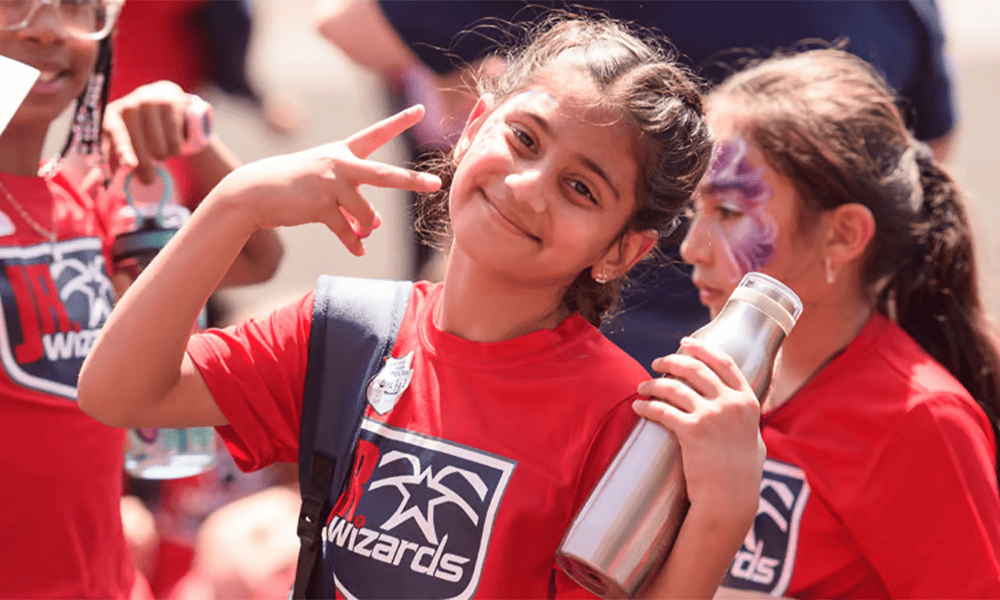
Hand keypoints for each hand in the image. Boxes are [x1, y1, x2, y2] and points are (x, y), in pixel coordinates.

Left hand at [103, 80, 194, 183]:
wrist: (166, 100)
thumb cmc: (142, 127)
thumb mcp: (126, 138)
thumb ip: (117, 157)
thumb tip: (104, 179)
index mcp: (112, 115)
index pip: (115, 135)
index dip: (122, 150)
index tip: (129, 165)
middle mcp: (129, 105)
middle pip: (139, 147)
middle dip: (145, 167)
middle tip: (149, 179)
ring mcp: (151, 102)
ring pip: (159, 149)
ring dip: (162, 156)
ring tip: (160, 148)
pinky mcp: (171, 104)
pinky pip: (175, 141)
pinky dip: (176, 150)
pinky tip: (173, 143)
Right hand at [210, 104, 441, 255]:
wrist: (254, 193)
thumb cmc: (294, 185)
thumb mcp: (327, 184)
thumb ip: (355, 199)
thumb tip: (375, 225)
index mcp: (342, 151)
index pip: (376, 134)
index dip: (399, 121)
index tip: (421, 109)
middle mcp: (340, 164)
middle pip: (386, 175)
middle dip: (412, 181)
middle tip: (436, 184)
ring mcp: (331, 184)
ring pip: (367, 214)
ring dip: (367, 227)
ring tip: (363, 232)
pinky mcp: (321, 206)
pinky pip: (348, 231)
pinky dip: (354, 243)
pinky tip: (359, 251)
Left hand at [634, 338, 764, 525]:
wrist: (731, 499)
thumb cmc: (741, 474)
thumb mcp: (752, 437)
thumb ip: (743, 416)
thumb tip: (734, 401)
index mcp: (748, 401)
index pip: (724, 362)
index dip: (702, 349)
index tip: (685, 343)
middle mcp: (731, 403)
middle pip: (695, 368)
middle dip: (671, 361)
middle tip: (656, 363)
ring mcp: (712, 416)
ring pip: (674, 387)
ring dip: (653, 383)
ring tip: (642, 386)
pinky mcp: (692, 431)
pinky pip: (662, 410)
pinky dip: (646, 406)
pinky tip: (638, 407)